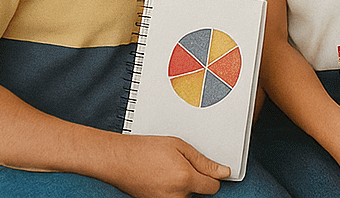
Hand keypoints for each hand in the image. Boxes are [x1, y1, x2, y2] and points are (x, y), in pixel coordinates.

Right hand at [102, 135, 227, 197]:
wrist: (117, 159)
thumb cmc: (144, 150)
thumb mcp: (179, 147)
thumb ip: (204, 162)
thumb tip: (223, 172)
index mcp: (185, 179)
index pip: (213, 187)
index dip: (213, 176)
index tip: (210, 170)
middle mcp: (175, 195)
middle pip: (199, 193)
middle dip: (196, 180)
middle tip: (182, 165)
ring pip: (185, 196)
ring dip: (183, 186)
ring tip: (169, 169)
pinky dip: (171, 189)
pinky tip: (162, 177)